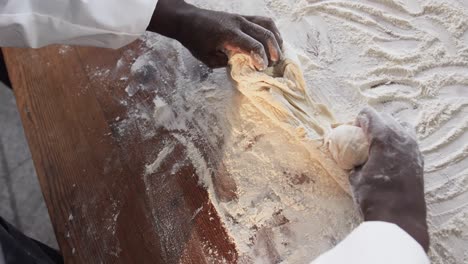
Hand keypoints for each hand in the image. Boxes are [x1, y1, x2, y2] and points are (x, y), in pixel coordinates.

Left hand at [148, 0, 282, 69]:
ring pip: (267, 25)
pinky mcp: (243, 16)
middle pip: (264, 35)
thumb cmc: (195, 41)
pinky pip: (263, 20)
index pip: (253, 46)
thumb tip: (242, 63)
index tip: (263, 69)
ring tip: (278, 53)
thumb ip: (226, 62)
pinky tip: (274, 41)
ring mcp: (242, 17)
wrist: (188, 20)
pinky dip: (272, 30)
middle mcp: (238, 23)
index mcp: (229, 34)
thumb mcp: (208, 58)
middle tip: (274, 65)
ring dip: (276, 39)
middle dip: (273, 51)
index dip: (261, 58)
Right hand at [350, 107, 428, 250]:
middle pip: (385, 116)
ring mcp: (413, 147)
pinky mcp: (419, 159)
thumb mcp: (355, 177)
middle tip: (362, 139)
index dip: (358, 120)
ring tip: (378, 145)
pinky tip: (389, 157)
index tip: (352, 132)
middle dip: (372, 123)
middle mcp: (401, 137)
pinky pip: (409, 139)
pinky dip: (398, 141)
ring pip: (401, 125)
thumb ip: (353, 161)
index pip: (369, 113)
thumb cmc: (373, 197)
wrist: (398, 218)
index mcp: (383, 137)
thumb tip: (349, 156)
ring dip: (388, 130)